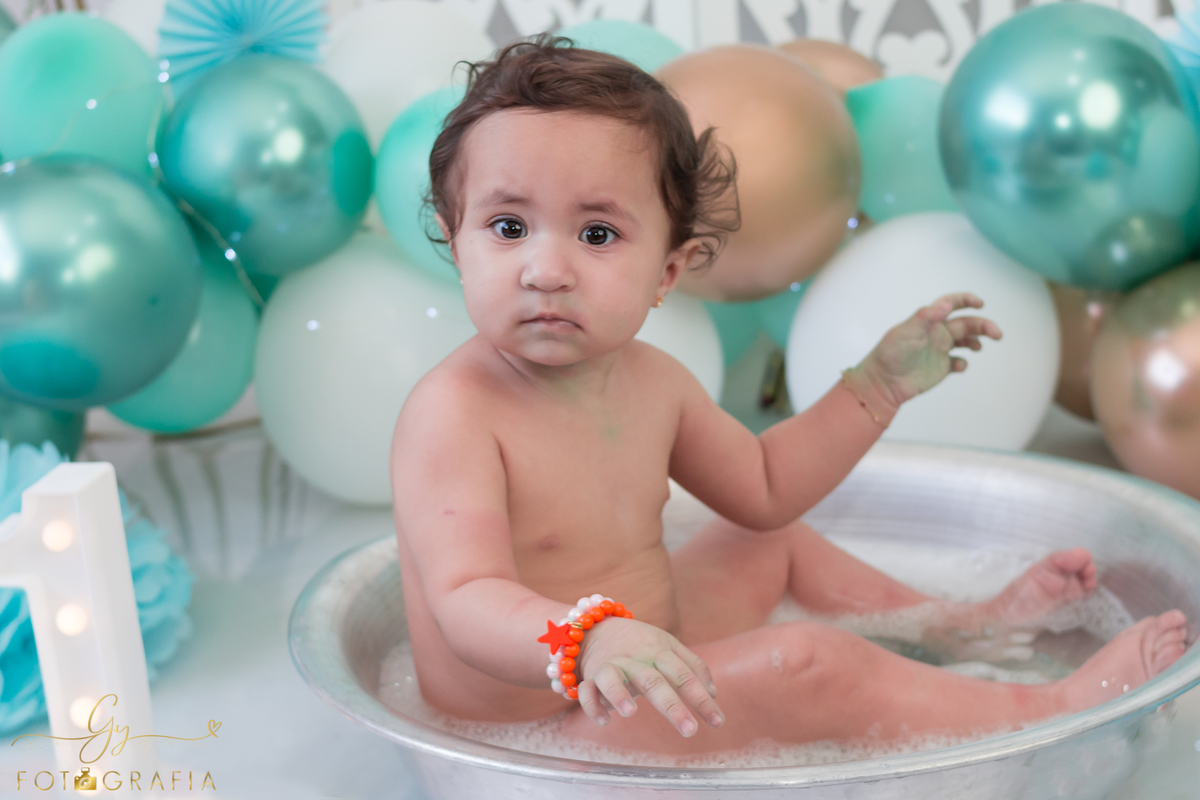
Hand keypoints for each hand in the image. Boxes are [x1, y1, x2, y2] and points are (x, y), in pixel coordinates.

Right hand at [574, 617, 723, 736]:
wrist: (597, 628)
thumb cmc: (640, 643)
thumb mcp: (668, 646)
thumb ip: (692, 666)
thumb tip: (714, 694)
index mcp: (658, 652)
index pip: (683, 675)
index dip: (701, 698)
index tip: (718, 721)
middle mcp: (635, 659)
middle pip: (653, 681)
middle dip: (672, 706)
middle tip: (690, 730)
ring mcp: (611, 666)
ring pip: (612, 677)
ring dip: (619, 693)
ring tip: (631, 713)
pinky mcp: (590, 677)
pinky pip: (587, 691)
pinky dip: (592, 705)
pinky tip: (604, 721)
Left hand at [856, 292, 1002, 408]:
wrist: (883, 382)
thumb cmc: (891, 353)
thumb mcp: (906, 331)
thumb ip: (926, 317)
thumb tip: (947, 305)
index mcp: (929, 321)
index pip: (951, 303)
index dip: (967, 300)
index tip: (981, 304)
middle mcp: (937, 333)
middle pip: (966, 323)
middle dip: (983, 325)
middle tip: (997, 334)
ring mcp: (940, 350)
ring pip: (967, 341)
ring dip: (977, 341)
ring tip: (978, 348)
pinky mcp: (942, 368)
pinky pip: (959, 363)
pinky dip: (963, 363)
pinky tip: (957, 366)